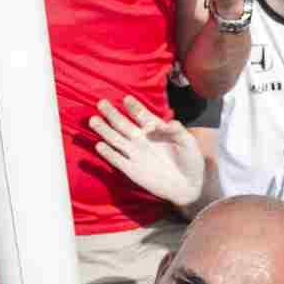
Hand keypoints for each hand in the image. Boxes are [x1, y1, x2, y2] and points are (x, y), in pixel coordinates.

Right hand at [89, 96, 204, 208]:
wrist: (188, 185)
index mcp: (156, 130)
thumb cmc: (190, 160)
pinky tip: (100, 145)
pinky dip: (108, 153)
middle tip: (101, 103)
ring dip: (104, 130)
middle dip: (112, 114)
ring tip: (93, 120)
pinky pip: (117, 160)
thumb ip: (178, 131)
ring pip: (115, 139)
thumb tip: (167, 122)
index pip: (141, 115)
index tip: (127, 98)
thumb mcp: (188, 142)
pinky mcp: (131, 170)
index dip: (134, 107)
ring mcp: (135, 154)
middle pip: (123, 124)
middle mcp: (142, 140)